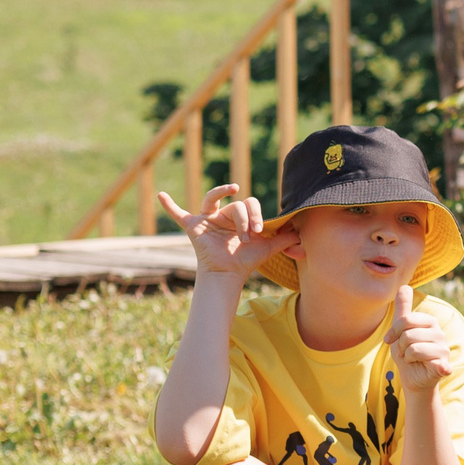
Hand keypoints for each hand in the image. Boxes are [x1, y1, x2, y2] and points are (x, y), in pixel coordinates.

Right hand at [158, 187, 291, 278]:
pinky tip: (160, 195)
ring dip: (225, 202)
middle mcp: (223, 215)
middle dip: (245, 217)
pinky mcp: (193, 227)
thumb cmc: (247, 260)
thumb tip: (302, 232)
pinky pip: (178, 214)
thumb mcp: (270, 247)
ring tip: (234, 190)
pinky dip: (169, 206)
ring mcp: (207, 219)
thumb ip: (285, 237)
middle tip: (248, 234)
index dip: (256, 215)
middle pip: (235, 204)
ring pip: (214, 200)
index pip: (249, 203)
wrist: (230, 274)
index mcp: (239, 217)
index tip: (259, 232)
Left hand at [387, 285, 456, 392]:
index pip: (406, 320)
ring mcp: (443, 350)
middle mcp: (440, 334)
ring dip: (407, 358)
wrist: (413, 377)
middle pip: (408, 335)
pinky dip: (440, 366)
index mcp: (430, 322)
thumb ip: (403, 308)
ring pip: (414, 350)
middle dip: (401, 347)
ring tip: (413, 360)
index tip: (392, 340)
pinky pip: (436, 363)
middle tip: (406, 353)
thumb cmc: (408, 352)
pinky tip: (441, 368)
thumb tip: (404, 285)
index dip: (394, 332)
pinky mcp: (444, 366)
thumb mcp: (401, 329)